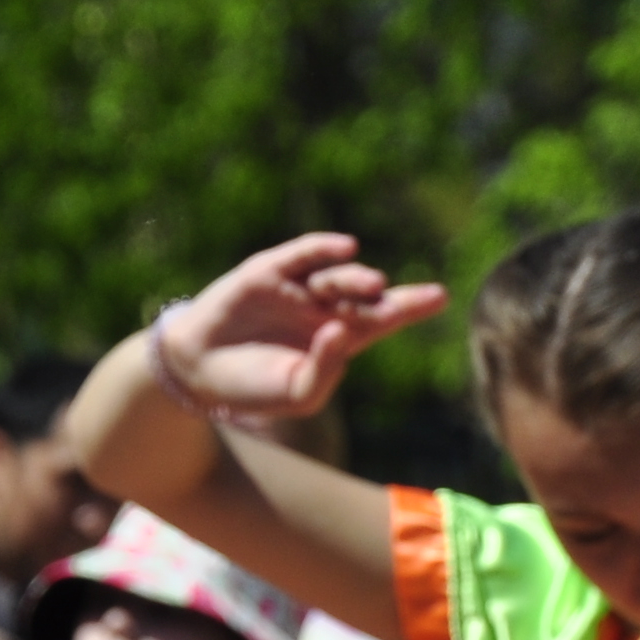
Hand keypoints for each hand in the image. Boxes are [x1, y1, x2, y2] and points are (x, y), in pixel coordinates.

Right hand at [151, 234, 450, 421]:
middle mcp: (323, 309)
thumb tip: (341, 330)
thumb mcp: (298, 392)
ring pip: (337, 276)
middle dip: (388, 296)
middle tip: (391, 298)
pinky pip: (302, 255)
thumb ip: (325, 369)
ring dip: (356, 279)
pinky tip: (345, 247)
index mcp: (338, 339)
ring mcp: (297, 288)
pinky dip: (324, 249)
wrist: (199, 372)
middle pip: (366, 296)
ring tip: (372, 285)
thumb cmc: (253, 388)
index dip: (410, 306)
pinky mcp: (269, 272)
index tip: (441, 296)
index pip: (382, 319)